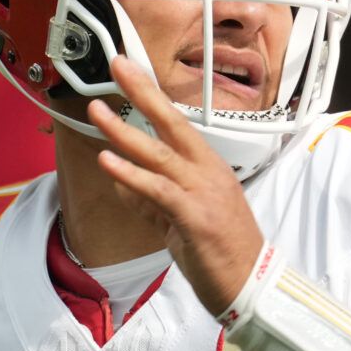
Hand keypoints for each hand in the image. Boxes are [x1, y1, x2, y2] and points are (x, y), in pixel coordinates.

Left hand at [88, 56, 264, 314]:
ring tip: (98, 113)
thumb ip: (152, 201)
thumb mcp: (181, 220)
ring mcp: (204, 193)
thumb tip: (121, 182)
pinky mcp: (196, 218)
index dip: (151, 94)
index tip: (127, 69)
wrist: (252, 286)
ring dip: (126, 133)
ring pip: (160, 155)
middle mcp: (208, 172)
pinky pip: (159, 191)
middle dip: (142, 93)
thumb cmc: (220, 254)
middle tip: (116, 65)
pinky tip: (109, 163)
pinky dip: (133, 176)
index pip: (176, 122)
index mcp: (208, 167)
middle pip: (172, 124)